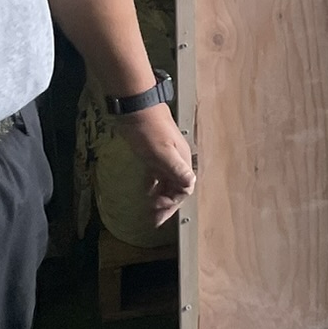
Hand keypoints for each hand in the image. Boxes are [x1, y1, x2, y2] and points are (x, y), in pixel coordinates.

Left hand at [112, 104, 195, 226]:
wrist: (136, 108)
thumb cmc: (148, 130)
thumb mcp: (161, 151)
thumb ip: (175, 169)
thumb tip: (190, 184)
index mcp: (181, 160)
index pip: (184, 187)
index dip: (173, 202)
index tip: (157, 211)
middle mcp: (176, 160)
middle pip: (177, 187)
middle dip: (167, 204)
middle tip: (153, 220)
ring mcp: (165, 156)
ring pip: (167, 182)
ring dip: (161, 197)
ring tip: (150, 210)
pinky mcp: (154, 153)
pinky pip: (158, 175)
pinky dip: (154, 185)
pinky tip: (147, 192)